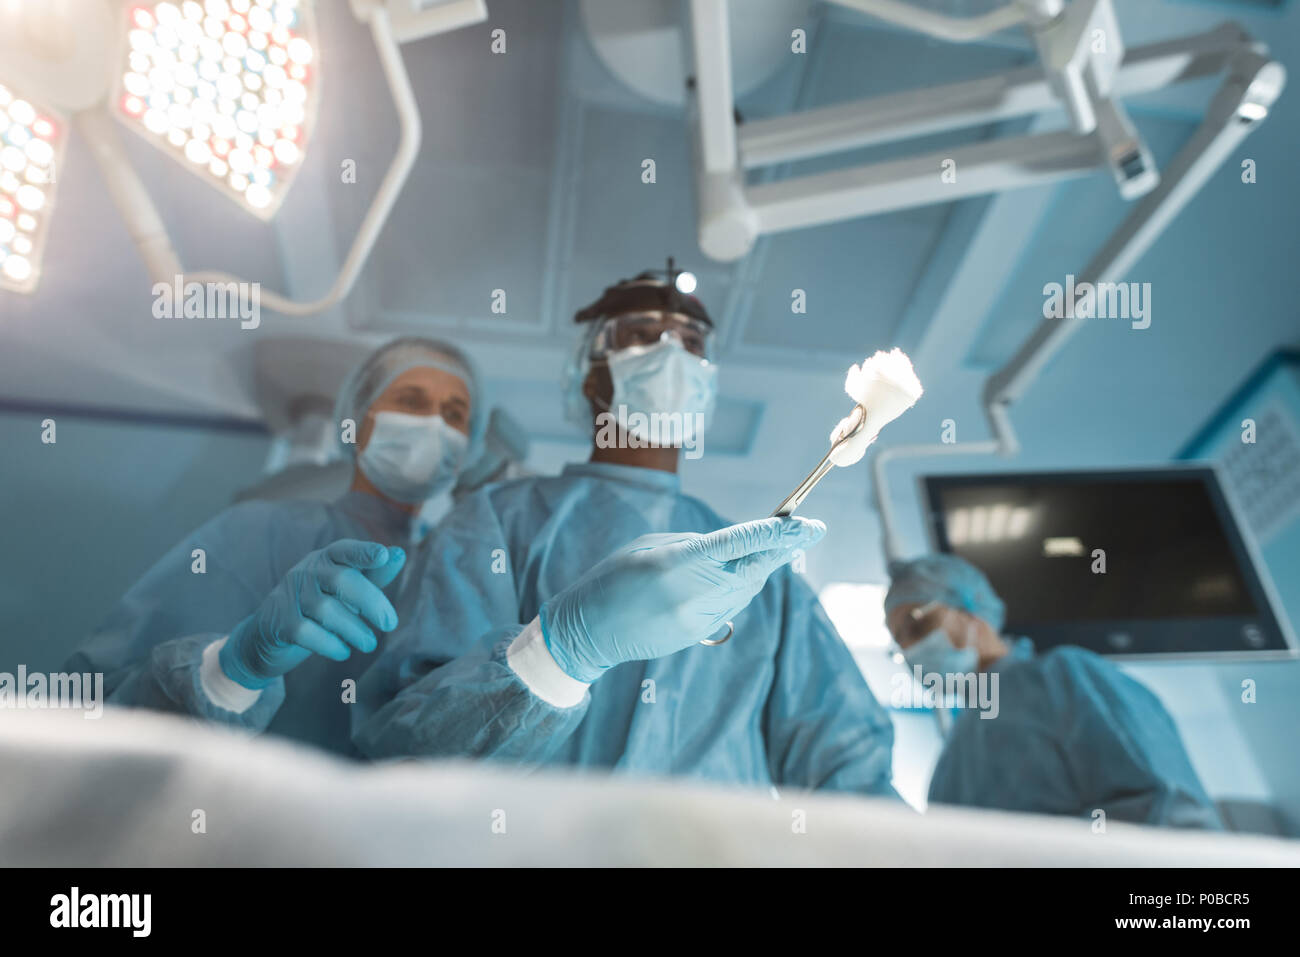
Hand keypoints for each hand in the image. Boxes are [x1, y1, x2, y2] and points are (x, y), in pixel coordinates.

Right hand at [219, 540, 405, 688]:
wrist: (268, 634)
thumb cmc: (319, 605)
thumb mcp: (346, 588)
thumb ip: (373, 574)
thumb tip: (400, 555)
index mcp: (326, 559)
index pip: (345, 549)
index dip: (364, 552)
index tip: (383, 556)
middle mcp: (306, 571)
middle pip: (342, 579)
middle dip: (371, 602)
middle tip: (390, 624)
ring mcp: (290, 595)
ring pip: (327, 609)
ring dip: (354, 629)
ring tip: (369, 644)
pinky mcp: (279, 622)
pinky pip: (307, 632)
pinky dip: (330, 644)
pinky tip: (343, 652)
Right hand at [540, 517, 824, 682]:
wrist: (588, 631)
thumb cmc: (614, 577)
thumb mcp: (649, 546)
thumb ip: (695, 543)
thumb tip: (735, 544)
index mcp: (677, 563)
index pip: (737, 544)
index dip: (776, 534)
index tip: (806, 524)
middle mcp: (692, 593)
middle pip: (754, 569)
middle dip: (784, 549)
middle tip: (811, 530)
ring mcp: (697, 619)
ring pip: (747, 589)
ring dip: (762, 566)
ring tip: (772, 547)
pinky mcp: (697, 635)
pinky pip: (731, 606)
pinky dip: (739, 587)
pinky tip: (735, 574)